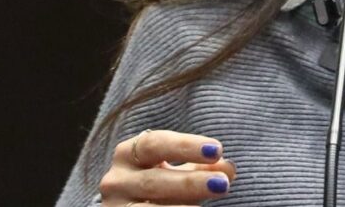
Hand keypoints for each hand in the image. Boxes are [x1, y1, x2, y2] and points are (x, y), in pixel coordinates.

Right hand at [99, 129, 236, 205]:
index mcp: (130, 153)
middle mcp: (116, 180)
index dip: (185, 146)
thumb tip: (228, 167)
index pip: (155, 144)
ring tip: (206, 204)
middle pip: (154, 181)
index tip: (216, 150)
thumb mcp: (178, 173)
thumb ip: (202, 168)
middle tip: (222, 184)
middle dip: (190, 182)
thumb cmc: (160, 186)